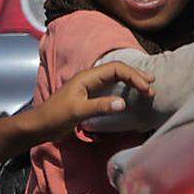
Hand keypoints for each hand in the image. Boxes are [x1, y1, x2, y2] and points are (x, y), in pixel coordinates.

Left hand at [33, 62, 153, 141]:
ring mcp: (90, 87)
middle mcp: (91, 78)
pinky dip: (124, 89)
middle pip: (118, 70)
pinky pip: (111, 88)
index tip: (146, 88)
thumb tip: (124, 103)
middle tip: (152, 86)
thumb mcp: (78, 111)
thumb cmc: (56, 116)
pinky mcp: (90, 97)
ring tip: (147, 88)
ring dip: (131, 81)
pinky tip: (130, 95)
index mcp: (88, 77)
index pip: (116, 69)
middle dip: (136, 76)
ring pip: (115, 78)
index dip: (133, 76)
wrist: (40, 125)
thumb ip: (100, 106)